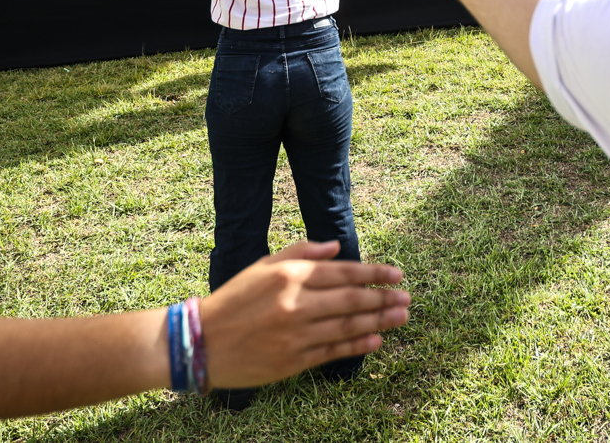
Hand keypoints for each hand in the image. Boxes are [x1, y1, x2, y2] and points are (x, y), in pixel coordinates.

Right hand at [200, 241, 408, 388]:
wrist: (202, 341)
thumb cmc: (233, 300)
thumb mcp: (261, 266)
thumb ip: (300, 253)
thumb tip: (336, 247)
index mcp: (289, 276)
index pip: (343, 272)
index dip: (374, 274)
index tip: (397, 275)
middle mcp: (296, 304)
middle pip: (352, 300)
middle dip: (383, 299)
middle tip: (407, 298)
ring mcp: (296, 335)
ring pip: (348, 327)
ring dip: (379, 321)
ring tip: (401, 317)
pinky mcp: (293, 361)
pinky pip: (333, 352)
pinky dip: (357, 347)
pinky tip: (376, 340)